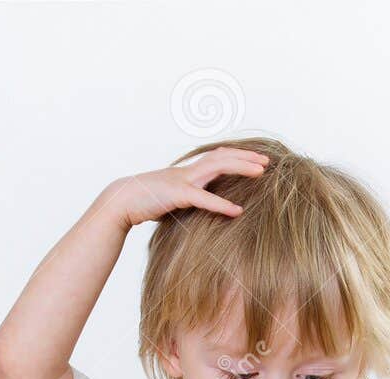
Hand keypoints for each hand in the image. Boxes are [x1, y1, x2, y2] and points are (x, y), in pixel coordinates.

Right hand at [97, 146, 268, 230]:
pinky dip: (221, 205)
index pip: (218, 157)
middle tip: (267, 162)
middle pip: (222, 157)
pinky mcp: (176, 195)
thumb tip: (202, 205)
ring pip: (216, 167)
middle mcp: (188, 171)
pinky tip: (237, 211)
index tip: (258, 160)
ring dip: (240, 169)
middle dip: (246, 158)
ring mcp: (182, 180)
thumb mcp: (173, 199)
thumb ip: (190, 199)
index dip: (238, 156)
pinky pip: (203, 198)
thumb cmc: (146, 203)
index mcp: (188, 172)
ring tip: (261, 173)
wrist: (122, 201)